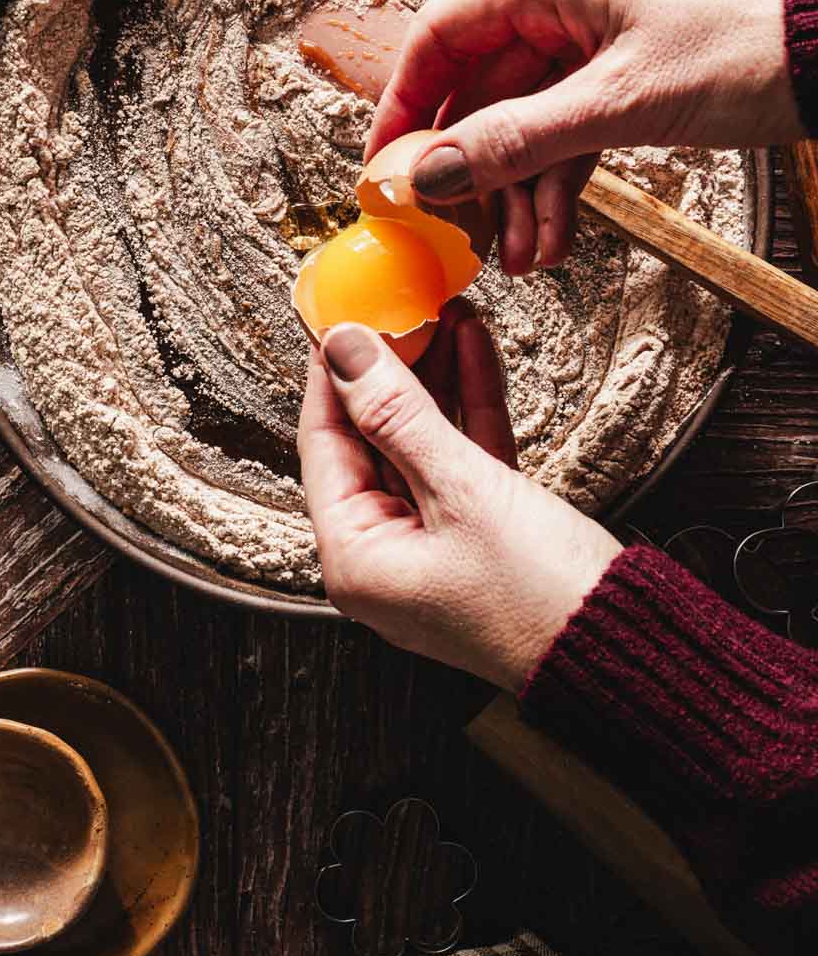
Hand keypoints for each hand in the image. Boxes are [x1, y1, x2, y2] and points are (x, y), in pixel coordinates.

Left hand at [297, 303, 620, 688]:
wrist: (631, 648)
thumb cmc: (539, 596)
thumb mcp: (463, 491)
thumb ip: (398, 414)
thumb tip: (348, 351)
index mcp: (356, 560)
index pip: (323, 446)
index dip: (331, 377)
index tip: (341, 320)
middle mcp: (385, 555)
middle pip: (371, 441)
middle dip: (391, 370)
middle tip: (399, 307)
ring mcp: (433, 546)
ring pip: (420, 444)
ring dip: (435, 379)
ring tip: (444, 312)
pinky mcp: (481, 536)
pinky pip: (462, 460)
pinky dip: (469, 408)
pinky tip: (474, 350)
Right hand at [365, 0, 798, 274]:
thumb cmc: (743, 48)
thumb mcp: (618, 103)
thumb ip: (517, 141)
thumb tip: (431, 174)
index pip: (441, 36)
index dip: (403, 103)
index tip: (383, 165)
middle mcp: (563, 1)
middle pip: (482, 91)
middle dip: (474, 171)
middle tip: (455, 230)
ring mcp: (595, 40)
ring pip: (526, 123)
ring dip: (521, 192)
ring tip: (523, 257)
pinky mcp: (625, 76)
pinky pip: (568, 133)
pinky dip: (559, 184)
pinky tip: (554, 237)